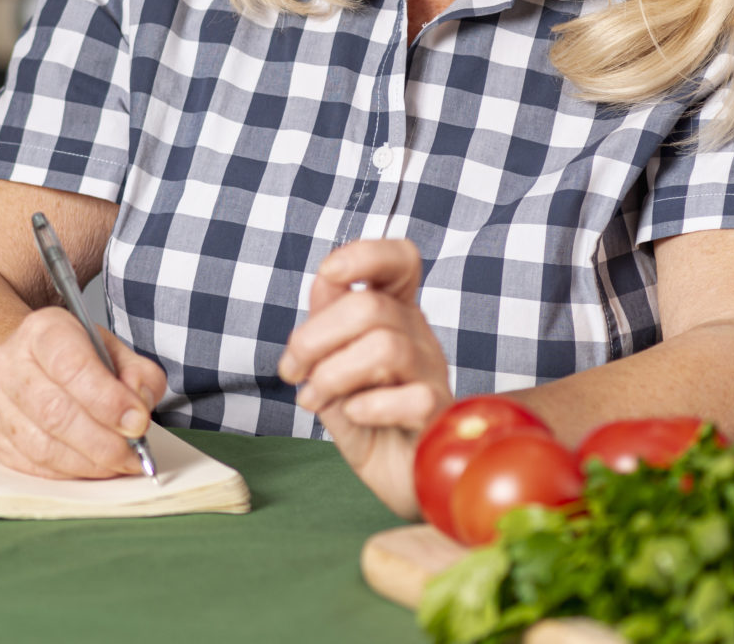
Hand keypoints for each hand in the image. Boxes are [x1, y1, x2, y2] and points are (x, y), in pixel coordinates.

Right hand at [0, 307, 167, 479]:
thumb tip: (139, 408)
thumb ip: (137, 374)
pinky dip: (68, 473)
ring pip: (41, 445)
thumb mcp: (113, 349)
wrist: (29, 363)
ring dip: (88, 463)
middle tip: (134, 453)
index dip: (108, 400)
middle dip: (102, 441)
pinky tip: (92, 466)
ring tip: (118, 464)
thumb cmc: (74, 357)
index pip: (72, 366)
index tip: (138, 422)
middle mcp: (10, 362)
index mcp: (43, 331)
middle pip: (54, 411)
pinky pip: (32, 465)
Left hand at [278, 239, 451, 517]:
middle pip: (371, 307)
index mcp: (395, 314)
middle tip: (293, 371)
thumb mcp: (333, 366)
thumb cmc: (367, 418)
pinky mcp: (439, 417)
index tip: (330, 275)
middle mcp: (418, 336)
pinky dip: (368, 406)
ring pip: (386, 347)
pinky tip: (354, 416)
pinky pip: (412, 398)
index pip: (401, 261)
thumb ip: (327, 323)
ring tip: (314, 399)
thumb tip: (324, 279)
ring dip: (334, 374)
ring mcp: (433, 375)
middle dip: (315, 338)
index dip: (366, 255)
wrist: (398, 478)